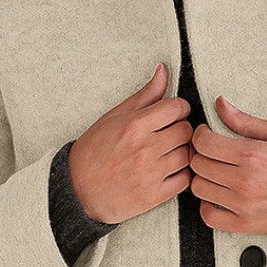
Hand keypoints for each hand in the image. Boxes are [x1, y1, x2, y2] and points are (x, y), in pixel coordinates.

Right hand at [69, 64, 192, 223]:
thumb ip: (144, 96)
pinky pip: (185, 180)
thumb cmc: (94, 151)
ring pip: (188, 155)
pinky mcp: (154, 195)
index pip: (177, 108)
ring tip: (167, 153)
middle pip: (186, 131)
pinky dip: (181, 175)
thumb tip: (164, 71)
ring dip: (182, 152)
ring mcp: (151, 173)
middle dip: (181, 130)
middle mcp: (145, 148)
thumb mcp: (114, 118)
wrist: (78, 190)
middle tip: (169, 134)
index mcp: (134, 126)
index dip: (178, 109)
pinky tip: (168, 171)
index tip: (172, 114)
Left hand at [188, 97, 266, 233]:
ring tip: (214, 174)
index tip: (206, 135)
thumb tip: (220, 104)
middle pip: (198, 164)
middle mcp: (244, 181)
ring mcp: (242, 205)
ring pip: (199, 188)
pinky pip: (208, 216)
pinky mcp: (243, 223)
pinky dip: (207, 206)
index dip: (200, 136)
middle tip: (210, 153)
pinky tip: (217, 196)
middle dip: (200, 154)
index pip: (204, 143)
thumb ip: (246, 120)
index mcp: (252, 155)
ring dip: (202, 179)